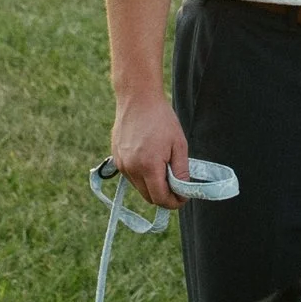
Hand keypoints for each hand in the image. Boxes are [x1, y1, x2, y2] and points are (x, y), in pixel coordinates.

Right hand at [109, 93, 191, 210]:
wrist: (138, 99)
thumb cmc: (161, 119)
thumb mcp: (179, 144)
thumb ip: (181, 171)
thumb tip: (183, 191)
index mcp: (148, 166)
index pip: (160, 198)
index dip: (174, 202)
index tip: (183, 198)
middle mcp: (131, 169)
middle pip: (148, 197)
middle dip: (164, 196)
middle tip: (177, 186)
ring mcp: (121, 164)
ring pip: (139, 188)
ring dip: (152, 186)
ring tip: (164, 168)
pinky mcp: (116, 158)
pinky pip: (131, 176)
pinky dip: (142, 175)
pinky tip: (151, 159)